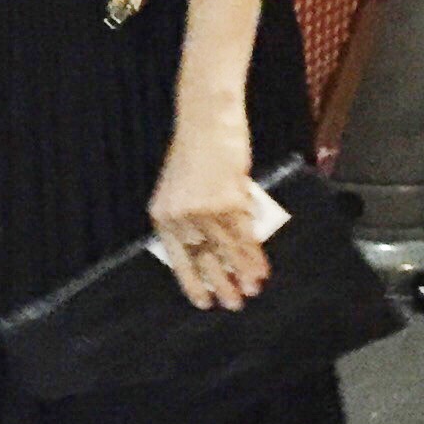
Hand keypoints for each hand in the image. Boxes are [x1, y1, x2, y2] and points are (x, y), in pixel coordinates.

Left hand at [148, 108, 269, 311]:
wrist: (206, 120)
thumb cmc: (194, 150)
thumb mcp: (181, 188)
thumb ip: (190, 217)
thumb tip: (213, 248)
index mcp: (162, 215)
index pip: (177, 258)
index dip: (192, 282)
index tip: (203, 302)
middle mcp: (181, 217)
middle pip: (203, 260)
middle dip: (221, 284)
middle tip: (234, 303)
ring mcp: (205, 212)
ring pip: (226, 252)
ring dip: (242, 274)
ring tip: (252, 291)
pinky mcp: (228, 203)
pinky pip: (244, 237)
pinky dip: (254, 256)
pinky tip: (261, 270)